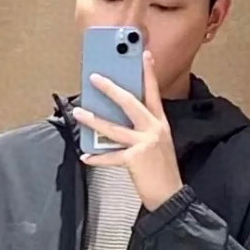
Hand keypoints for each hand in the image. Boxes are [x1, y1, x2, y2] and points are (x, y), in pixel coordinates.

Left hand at [72, 49, 184, 211]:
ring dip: (94, 120)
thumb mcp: (158, 143)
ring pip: (114, 127)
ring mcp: (144, 143)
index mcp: (160, 123)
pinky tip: (85, 156)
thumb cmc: (162, 170)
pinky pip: (111, 156)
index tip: (144, 54)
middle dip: (111, 89)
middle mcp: (153, 129)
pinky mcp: (135, 159)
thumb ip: (143, 129)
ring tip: (79, 113)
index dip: (149, 72)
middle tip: (96, 78)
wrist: (171, 195)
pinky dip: (97, 158)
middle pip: (130, 103)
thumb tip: (117, 119)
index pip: (154, 93)